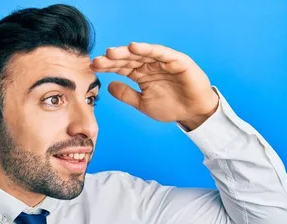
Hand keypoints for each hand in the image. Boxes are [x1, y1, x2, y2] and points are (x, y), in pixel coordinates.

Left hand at [90, 42, 219, 129]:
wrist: (193, 113)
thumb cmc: (170, 107)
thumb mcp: (142, 103)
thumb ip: (126, 94)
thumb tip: (108, 85)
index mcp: (140, 75)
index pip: (121, 68)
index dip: (107, 67)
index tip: (93, 67)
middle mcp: (149, 66)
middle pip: (128, 59)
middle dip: (112, 59)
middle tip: (97, 60)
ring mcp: (162, 62)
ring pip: (141, 54)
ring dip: (126, 52)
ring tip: (111, 52)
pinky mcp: (176, 61)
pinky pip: (160, 53)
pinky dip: (147, 49)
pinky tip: (134, 47)